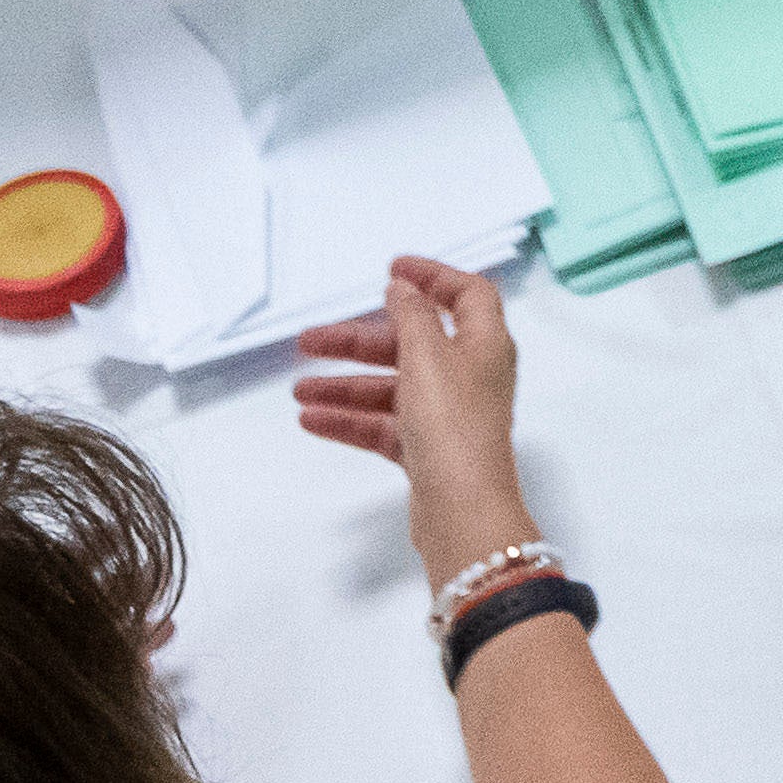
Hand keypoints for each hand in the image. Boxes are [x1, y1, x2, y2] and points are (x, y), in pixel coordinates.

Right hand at [293, 254, 529, 543]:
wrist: (463, 513)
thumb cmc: (453, 427)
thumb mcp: (428, 357)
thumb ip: (413, 317)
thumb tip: (405, 289)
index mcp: (484, 345)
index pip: (468, 295)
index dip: (433, 276)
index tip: (392, 269)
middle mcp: (469, 376)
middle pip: (411, 344)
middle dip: (359, 341)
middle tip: (309, 341)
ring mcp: (448, 416)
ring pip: (391, 388)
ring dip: (345, 385)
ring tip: (298, 390)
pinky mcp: (428, 451)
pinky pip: (384, 426)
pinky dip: (351, 420)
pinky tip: (312, 419)